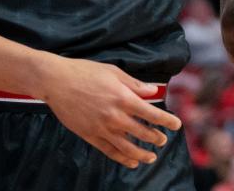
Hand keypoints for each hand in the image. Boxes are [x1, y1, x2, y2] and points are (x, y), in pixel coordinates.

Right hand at [35, 55, 181, 167]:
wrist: (56, 81)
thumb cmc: (85, 72)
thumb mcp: (114, 72)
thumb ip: (135, 84)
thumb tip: (153, 91)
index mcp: (123, 98)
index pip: (152, 114)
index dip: (167, 121)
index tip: (177, 125)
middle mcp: (115, 116)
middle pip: (142, 133)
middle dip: (156, 138)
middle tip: (163, 140)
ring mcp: (101, 128)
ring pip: (127, 147)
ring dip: (143, 154)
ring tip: (152, 157)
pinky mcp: (89, 135)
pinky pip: (109, 151)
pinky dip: (122, 158)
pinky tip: (131, 161)